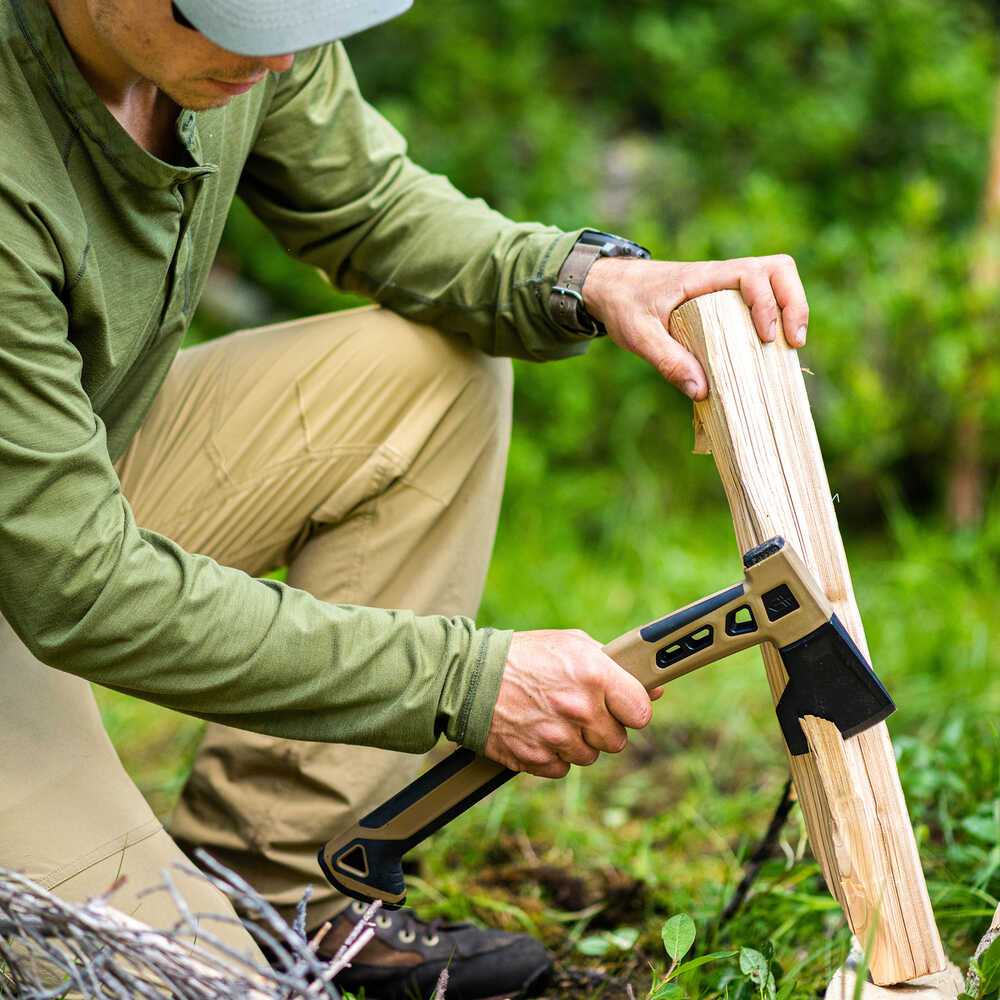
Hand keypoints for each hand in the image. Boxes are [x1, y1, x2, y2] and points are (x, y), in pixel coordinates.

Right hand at [484, 629, 656, 777]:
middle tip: (580, 708)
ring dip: (576, 742)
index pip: (641, 712)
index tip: (622, 705)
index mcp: (594, 674)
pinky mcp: (535, 759)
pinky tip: (538, 731)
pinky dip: (552, 756)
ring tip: (553, 716)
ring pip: (589, 757)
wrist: (468, 678)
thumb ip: (615, 665)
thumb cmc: (525, 655)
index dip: (632, 709)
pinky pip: (561, 769)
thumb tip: (654, 688)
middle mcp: (579, 708)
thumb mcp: (572, 644)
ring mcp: (557, 737)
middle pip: (616, 740)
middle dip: (602, 726)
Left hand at [581, 254, 808, 399]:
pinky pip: (761, 298)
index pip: (752, 274)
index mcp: (703, 278)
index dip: (768, 303)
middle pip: (778, 270)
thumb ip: (668, 361)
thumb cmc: (623, 306)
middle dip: (794, 303)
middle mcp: (720, 276)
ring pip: (775, 280)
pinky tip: (770, 348)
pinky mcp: (723, 299)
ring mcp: (725, 285)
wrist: (610, 286)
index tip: (765, 337)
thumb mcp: (638, 336)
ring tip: (790, 346)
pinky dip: (775, 317)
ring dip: (791, 308)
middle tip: (793, 343)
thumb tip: (703, 392)